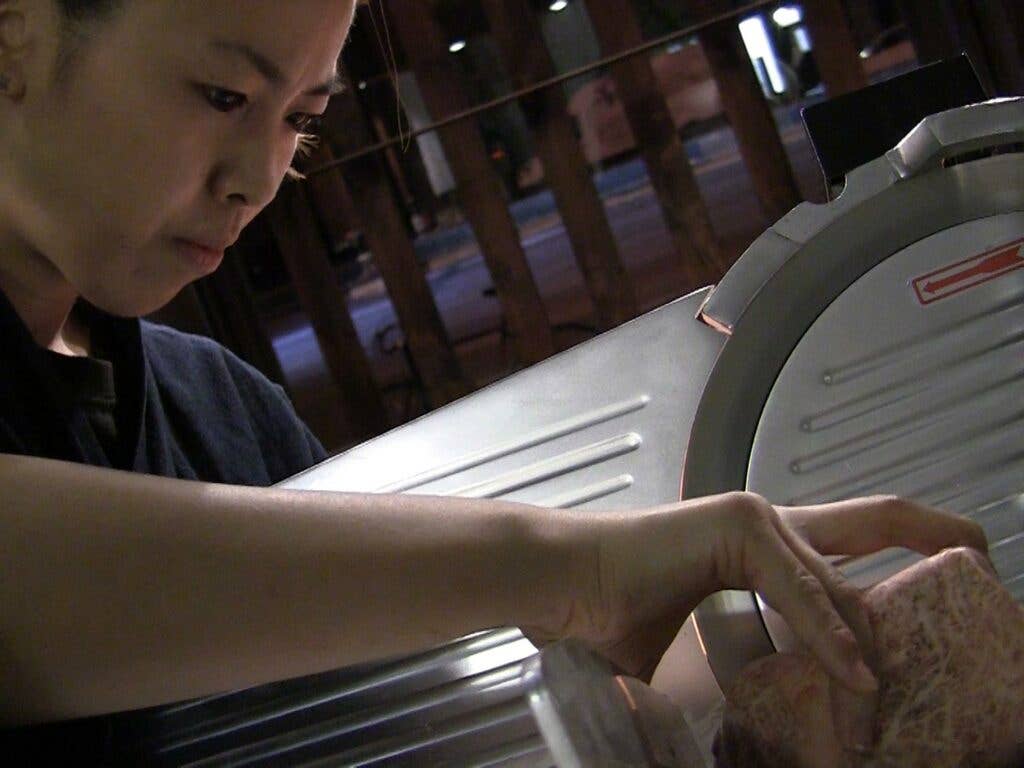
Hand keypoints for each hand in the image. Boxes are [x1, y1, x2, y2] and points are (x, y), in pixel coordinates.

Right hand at [540, 493, 987, 689]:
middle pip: (878, 520)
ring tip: (892, 691)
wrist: (563, 586)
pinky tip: (851, 675)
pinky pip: (798, 589)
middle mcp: (771, 524)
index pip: (853, 542)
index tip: (949, 582)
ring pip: (837, 579)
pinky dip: (826, 635)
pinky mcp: (738, 526)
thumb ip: (761, 660)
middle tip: (987, 562)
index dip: (907, 554)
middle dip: (941, 536)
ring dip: (870, 637)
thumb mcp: (711, 646)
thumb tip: (790, 713)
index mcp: (766, 548)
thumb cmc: (616, 614)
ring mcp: (757, 520)